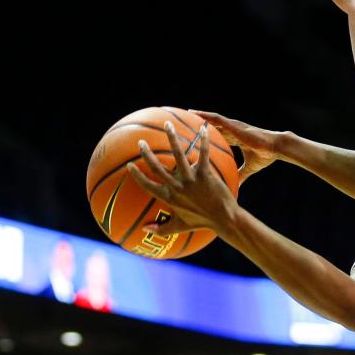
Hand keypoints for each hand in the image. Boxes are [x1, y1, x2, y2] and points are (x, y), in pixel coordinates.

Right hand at [126, 121, 238, 235]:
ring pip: (178, 155)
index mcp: (170, 198)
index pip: (147, 186)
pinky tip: (203, 128)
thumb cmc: (203, 223)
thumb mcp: (180, 227)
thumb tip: (144, 230)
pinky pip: (203, 154)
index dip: (137, 175)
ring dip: (172, 138)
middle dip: (147, 154)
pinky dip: (203, 141)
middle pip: (157, 167)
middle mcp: (177, 187)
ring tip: (168, 124)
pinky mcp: (205, 174)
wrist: (224, 219)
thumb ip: (161, 229)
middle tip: (140, 142)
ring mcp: (191, 179)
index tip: (129, 165)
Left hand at [189, 110, 280, 183]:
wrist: (275, 148)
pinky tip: (195, 113)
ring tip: (187, 113)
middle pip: (214, 126)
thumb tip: (237, 187)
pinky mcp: (234, 126)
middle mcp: (233, 131)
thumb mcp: (249, 168)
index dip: (209, 136)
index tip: (197, 137)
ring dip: (200, 116)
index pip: (220, 136)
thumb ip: (241, 175)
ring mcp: (233, 127)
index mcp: (236, 139)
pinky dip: (205, 116)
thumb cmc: (265, 156)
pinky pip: (216, 119)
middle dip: (201, 124)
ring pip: (213, 119)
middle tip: (187, 123)